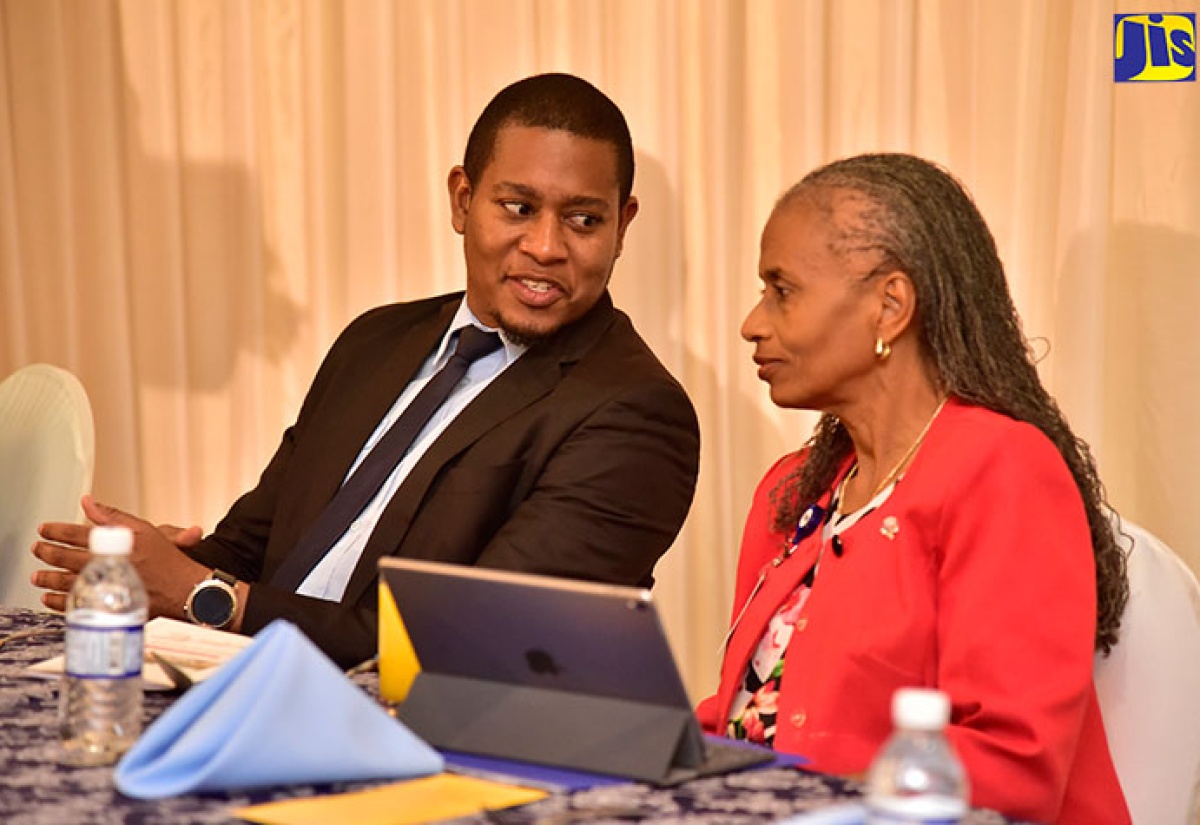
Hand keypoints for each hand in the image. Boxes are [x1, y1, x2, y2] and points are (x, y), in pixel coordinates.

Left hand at [31, 495, 208, 618]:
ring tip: (37, 575)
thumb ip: (112, 515)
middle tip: (38, 548)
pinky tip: (49, 598)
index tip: (44, 529)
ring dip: (47, 577)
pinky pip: (75, 604)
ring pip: (65, 581)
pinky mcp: (106, 605)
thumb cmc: (168, 560)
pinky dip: (57, 601)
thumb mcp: (144, 529)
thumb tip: (88, 501)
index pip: (75, 533)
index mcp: (112, 543)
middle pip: (65, 557)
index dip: (55, 530)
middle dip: (47, 552)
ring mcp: (104, 586)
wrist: (184, 589)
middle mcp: (105, 564)